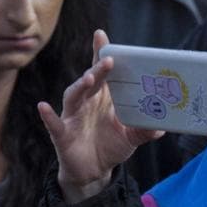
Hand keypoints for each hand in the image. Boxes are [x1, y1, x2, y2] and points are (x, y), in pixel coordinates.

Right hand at [38, 29, 162, 202]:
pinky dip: (48, 116)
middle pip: (90, 80)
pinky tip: (44, 107)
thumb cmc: (112, 145)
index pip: (102, 71)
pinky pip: (54, 124)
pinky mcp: (62, 134)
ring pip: (73, 96)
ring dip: (80, 86)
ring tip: (88, 79)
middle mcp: (87, 102)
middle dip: (98, 69)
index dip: (100, 53)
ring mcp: (73, 116)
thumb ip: (145, 130)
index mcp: (104, 97)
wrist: (94, 171)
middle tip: (108, 59)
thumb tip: (162, 128)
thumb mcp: (132, 137)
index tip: (101, 35)